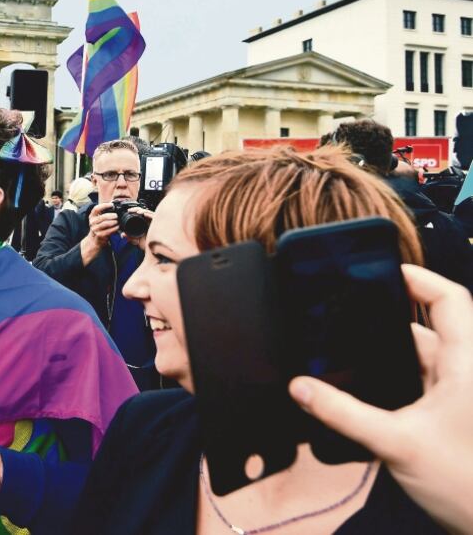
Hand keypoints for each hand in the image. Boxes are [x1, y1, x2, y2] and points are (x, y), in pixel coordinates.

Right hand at [80, 202, 119, 265]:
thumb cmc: (99, 228)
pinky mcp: (99, 235)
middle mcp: (92, 222)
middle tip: (117, 216)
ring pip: (105, 224)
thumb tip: (114, 205)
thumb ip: (104, 213)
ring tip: (118, 221)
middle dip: (112, 215)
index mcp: (92, 216)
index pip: (96, 208)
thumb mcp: (99, 220)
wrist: (94, 241)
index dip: (104, 205)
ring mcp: (95, 229)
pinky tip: (117, 227)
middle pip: (102, 217)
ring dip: (114, 222)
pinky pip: (108, 231)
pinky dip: (114, 228)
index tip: (112, 205)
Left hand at [122, 206, 153, 247]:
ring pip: (148, 212)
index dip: (134, 211)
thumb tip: (122, 234)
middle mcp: (148, 222)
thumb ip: (129, 237)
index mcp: (144, 223)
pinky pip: (153, 217)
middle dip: (136, 209)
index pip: (139, 214)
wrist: (153, 249)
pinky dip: (149, 214)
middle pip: (143, 211)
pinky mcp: (157, 224)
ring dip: (142, 211)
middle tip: (130, 210)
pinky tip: (144, 214)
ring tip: (137, 212)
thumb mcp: (136, 240)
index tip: (128, 211)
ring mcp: (153, 222)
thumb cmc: (147, 244)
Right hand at [289, 265, 472, 533]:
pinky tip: (366, 391)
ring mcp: (461, 396)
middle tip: (348, 314)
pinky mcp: (453, 417)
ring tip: (348, 351)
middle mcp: (468, 374)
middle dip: (388, 320)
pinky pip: (422, 384)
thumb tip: (300, 387)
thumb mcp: (396, 443)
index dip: (419, 278)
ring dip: (390, 354)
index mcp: (468, 364)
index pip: (449, 299)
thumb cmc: (466, 484)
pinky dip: (396, 379)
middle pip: (430, 327)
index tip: (384, 271)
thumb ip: (343, 413)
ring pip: (425, 357)